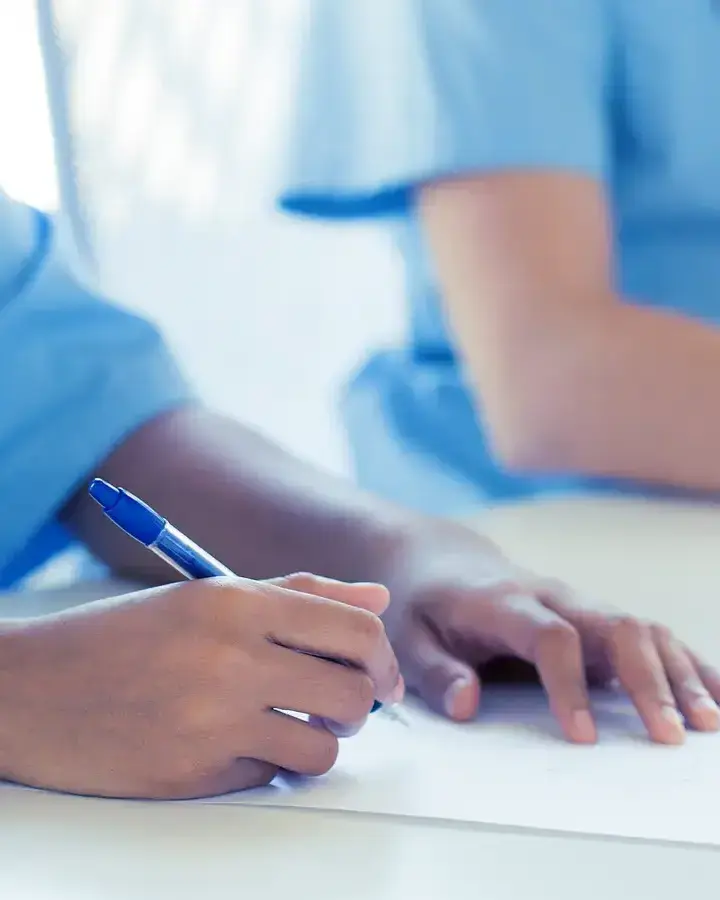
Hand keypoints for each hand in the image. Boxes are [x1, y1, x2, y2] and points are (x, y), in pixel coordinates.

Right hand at [0, 573, 401, 798]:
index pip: (355, 632)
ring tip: (285, 725)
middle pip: (354, 694)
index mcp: (236, 602)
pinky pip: (270, 777)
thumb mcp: (208, 595)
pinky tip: (232, 744)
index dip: (383, 658)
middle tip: (336, 703)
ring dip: (317, 741)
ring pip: (324, 747)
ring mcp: (211, 721)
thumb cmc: (123, 636)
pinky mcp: (192, 775)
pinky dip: (265, 764)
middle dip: (359, 704)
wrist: (29, 690)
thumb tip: (378, 602)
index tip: (381, 675)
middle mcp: (230, 658)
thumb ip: (300, 594)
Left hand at [382, 521, 719, 743]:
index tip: (581, 736)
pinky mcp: (592, 616)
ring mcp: (578, 604)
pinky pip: (646, 634)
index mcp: (502, 602)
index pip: (549, 636)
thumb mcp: (407, 636)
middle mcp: (551, 597)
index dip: (568, 683)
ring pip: (641, 628)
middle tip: (670, 736)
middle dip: (647, 679)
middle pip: (614, 626)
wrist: (441, 559)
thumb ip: (436, 671)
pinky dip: (684, 660)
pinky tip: (715, 693)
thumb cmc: (423, 602)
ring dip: (678, 671)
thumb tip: (467, 707)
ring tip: (708, 723)